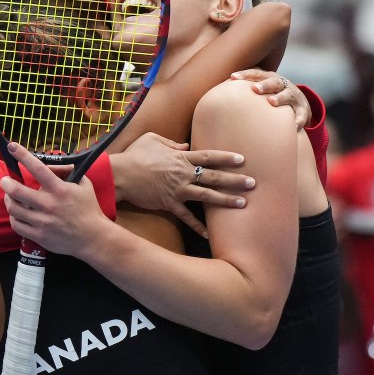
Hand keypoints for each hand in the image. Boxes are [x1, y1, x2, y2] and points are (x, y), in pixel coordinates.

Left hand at [2, 142, 108, 256]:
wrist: (92, 238)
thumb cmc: (88, 208)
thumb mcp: (83, 184)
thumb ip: (67, 172)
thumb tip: (50, 165)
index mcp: (59, 189)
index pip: (37, 168)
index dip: (22, 155)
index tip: (11, 147)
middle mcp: (48, 204)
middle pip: (17, 191)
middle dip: (6, 183)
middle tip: (5, 180)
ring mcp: (42, 222)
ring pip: (13, 209)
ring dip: (8, 200)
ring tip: (9, 196)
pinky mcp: (38, 236)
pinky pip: (16, 225)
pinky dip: (14, 217)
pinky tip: (17, 214)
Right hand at [111, 132, 253, 237]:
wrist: (120, 174)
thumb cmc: (134, 155)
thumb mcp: (152, 139)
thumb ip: (171, 142)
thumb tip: (185, 145)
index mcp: (180, 157)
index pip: (209, 156)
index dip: (226, 157)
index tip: (242, 159)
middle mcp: (183, 174)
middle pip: (214, 177)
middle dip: (235, 180)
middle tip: (253, 183)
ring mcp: (178, 190)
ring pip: (207, 196)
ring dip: (226, 200)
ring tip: (242, 204)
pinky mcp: (169, 204)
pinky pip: (186, 217)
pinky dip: (197, 226)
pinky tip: (209, 234)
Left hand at [229, 70, 310, 129]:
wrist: (298, 101)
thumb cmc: (270, 95)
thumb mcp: (260, 88)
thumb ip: (243, 91)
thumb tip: (214, 97)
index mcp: (269, 78)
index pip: (256, 73)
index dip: (244, 74)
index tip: (232, 78)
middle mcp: (282, 84)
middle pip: (273, 81)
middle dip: (264, 84)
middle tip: (254, 89)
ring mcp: (294, 96)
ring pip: (288, 95)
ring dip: (280, 97)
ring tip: (271, 102)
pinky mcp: (303, 109)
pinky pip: (302, 115)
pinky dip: (298, 120)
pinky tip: (293, 127)